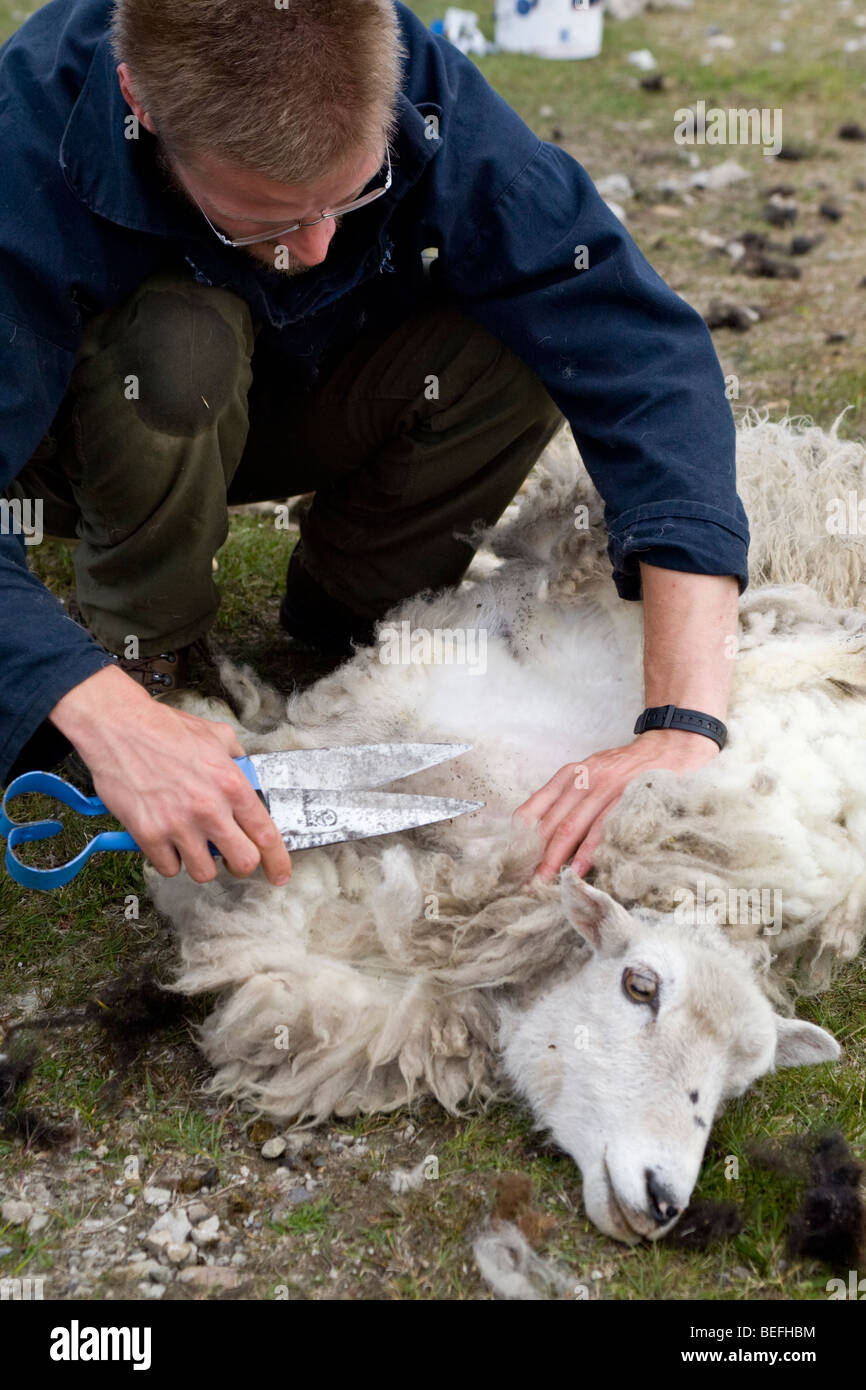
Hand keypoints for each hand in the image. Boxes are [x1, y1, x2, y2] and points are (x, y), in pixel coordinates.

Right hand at [50, 666, 292, 885]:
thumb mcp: (216, 735)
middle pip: (242, 863)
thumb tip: (248, 777)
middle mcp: (209, 808)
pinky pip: (168, 868)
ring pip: (204, 872)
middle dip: (240, 865)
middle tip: (230, 856)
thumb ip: (238, 760)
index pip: (266, 835)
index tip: (280, 875)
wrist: (119, 726)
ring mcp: (178, 824)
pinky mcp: (148, 834)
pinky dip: (169, 860)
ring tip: (192, 843)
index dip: (278, 862)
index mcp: (232, 784)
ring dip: (201, 863)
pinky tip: (166, 840)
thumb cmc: (166, 728)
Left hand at [514, 728, 719, 881]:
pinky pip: (601, 829)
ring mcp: (603, 788)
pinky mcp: (625, 799)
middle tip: (521, 881)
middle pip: (549, 823)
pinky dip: (587, 852)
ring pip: (570, 828)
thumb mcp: (592, 773)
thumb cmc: (627, 767)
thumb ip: (570, 796)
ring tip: (542, 882)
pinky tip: (577, 870)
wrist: (668, 748)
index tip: (510, 858)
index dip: (520, 835)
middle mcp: (582, 779)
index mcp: (569, 775)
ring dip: (554, 858)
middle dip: (533, 855)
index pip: (535, 806)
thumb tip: (547, 830)